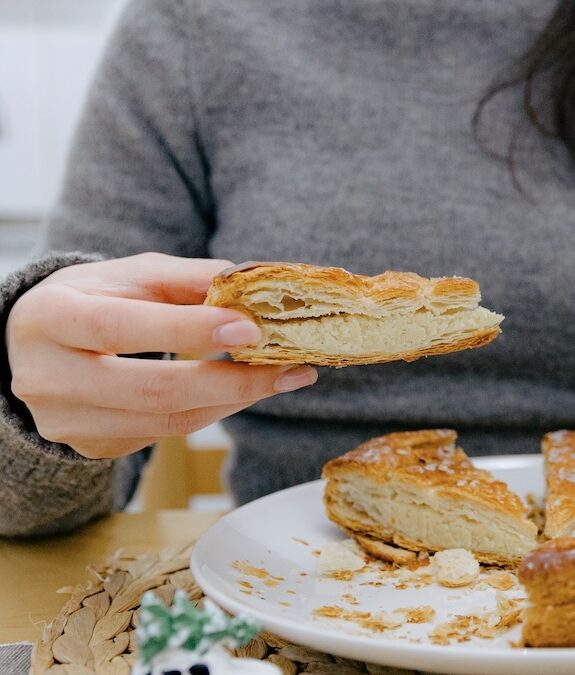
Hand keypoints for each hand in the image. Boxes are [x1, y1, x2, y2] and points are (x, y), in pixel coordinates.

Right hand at [6, 253, 317, 458]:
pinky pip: (163, 436)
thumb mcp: (129, 275)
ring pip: (164, 421)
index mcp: (51, 317)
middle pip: (150, 389)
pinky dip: (211, 412)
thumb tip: (244, 281)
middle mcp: (47, 376)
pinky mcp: (90, 446)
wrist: (36, 344)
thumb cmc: (92, 299)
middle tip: (290, 369)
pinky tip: (241, 392)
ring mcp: (65, 421)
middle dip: (230, 381)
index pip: (119, 327)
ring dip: (233, 400)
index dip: (186, 330)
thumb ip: (185, 278)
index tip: (249, 327)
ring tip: (282, 378)